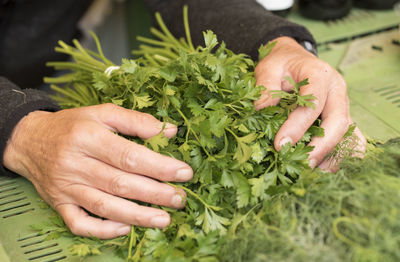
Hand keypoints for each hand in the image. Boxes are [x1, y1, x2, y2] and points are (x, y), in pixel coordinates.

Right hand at [3, 103, 192, 238]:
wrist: (29, 140)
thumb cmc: (72, 125)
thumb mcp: (102, 112)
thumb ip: (136, 121)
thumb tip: (170, 131)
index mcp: (88, 137)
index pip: (129, 156)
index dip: (159, 167)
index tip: (184, 173)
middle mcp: (75, 164)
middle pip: (120, 183)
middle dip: (155, 193)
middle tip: (180, 198)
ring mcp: (65, 188)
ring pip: (104, 207)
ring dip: (137, 216)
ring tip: (164, 219)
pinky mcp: (59, 204)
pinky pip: (79, 223)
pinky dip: (103, 230)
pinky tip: (125, 228)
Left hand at [254, 36, 365, 171]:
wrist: (294, 59)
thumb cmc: (281, 64)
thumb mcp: (268, 67)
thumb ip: (265, 85)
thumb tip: (260, 108)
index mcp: (320, 75)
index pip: (313, 104)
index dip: (298, 126)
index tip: (280, 145)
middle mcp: (337, 91)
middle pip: (339, 122)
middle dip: (322, 146)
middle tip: (303, 165)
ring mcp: (342, 105)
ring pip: (348, 133)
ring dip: (334, 154)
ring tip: (315, 171)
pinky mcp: (341, 117)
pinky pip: (350, 138)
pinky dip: (341, 153)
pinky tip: (324, 167)